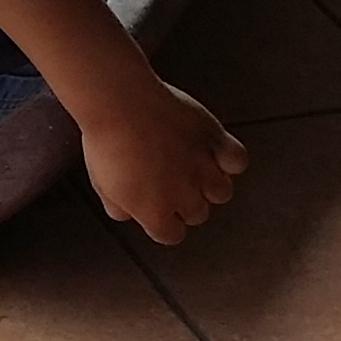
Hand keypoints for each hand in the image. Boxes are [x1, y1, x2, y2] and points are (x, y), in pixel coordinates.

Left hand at [79, 78, 247, 244]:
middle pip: (198, 214)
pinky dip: (230, 159)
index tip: (160, 211)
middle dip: (186, 202)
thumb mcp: (102, 185)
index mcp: (155, 214)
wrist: (121, 104)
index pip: (171, 235)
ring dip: (211, 185)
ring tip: (195, 169)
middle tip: (172, 182)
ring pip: (222, 193)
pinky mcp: (215, 139)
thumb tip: (129, 215)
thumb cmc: (107, 142)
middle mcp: (185, 197)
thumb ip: (119, 207)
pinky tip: (216, 153)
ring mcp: (203, 168)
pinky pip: (238, 161)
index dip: (165, 223)